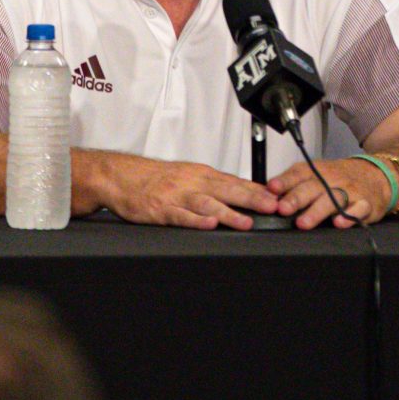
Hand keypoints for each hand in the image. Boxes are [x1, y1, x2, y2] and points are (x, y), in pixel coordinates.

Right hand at [102, 157, 282, 230]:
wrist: (121, 176)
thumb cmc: (153, 178)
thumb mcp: (186, 176)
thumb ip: (211, 186)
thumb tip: (239, 194)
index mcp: (200, 175)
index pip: (234, 181)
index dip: (257, 190)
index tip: (277, 196)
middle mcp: (192, 183)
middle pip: (227, 190)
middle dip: (252, 199)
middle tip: (272, 206)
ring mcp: (177, 196)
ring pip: (208, 203)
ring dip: (229, 213)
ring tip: (246, 222)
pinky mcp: (161, 209)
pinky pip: (181, 215)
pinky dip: (196, 220)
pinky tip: (209, 224)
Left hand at [271, 156, 393, 228]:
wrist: (375, 175)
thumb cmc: (339, 179)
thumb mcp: (316, 174)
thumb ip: (292, 183)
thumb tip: (265, 194)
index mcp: (317, 171)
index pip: (299, 173)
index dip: (284, 181)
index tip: (271, 189)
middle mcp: (332, 180)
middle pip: (313, 188)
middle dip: (296, 198)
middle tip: (282, 209)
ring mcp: (350, 191)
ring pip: (333, 200)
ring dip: (316, 211)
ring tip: (303, 223)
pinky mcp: (365, 204)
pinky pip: (358, 209)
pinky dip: (349, 216)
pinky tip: (338, 223)